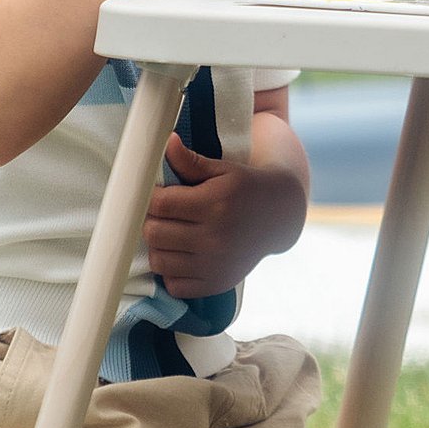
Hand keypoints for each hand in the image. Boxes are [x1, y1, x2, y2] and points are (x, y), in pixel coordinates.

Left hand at [142, 134, 301, 298]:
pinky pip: (174, 285)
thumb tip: (167, 142)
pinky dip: (171, 271)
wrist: (278, 216)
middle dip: (152, 221)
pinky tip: (181, 255)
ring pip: (159, 261)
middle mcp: (215, 237)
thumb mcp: (222, 169)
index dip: (150, 197)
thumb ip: (190, 161)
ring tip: (170, 233)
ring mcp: (215, 265)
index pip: (160, 204)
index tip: (155, 194)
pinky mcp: (216, 284)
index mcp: (215, 203)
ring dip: (158, 246)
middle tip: (162, 213)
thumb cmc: (244, 187)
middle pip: (154, 233)